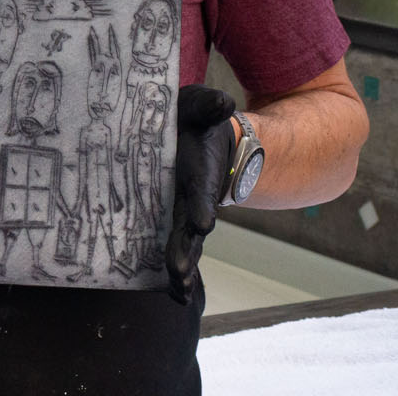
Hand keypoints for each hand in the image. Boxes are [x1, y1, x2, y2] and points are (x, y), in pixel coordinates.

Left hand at [165, 85, 235, 304]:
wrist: (197, 136)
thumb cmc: (195, 121)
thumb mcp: (199, 106)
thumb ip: (210, 105)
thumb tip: (225, 103)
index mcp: (199, 172)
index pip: (202, 191)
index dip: (202, 206)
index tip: (203, 222)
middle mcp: (194, 199)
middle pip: (193, 230)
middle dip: (187, 249)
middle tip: (180, 271)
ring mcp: (184, 213)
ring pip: (184, 245)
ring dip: (181, 267)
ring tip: (178, 290)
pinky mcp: (171, 221)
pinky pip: (172, 249)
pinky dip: (174, 274)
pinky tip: (171, 295)